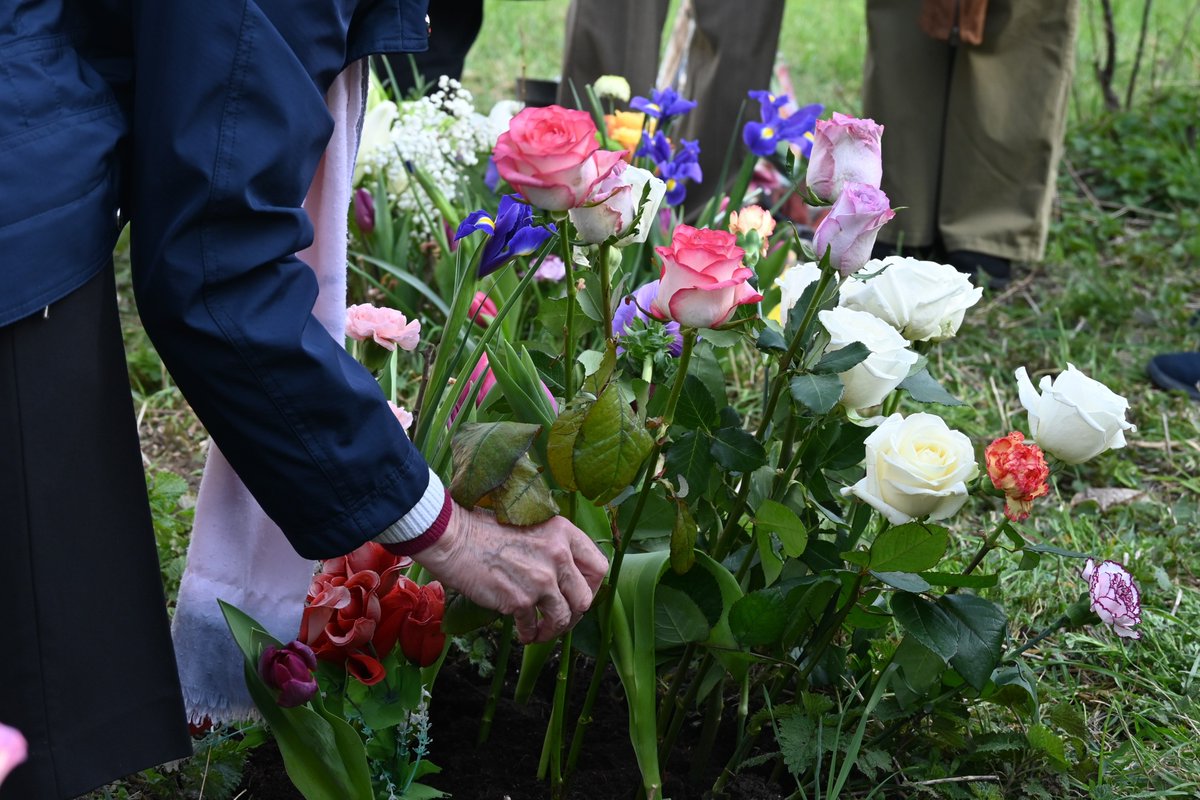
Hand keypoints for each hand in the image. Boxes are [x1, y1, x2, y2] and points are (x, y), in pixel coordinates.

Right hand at [414, 502, 608, 643]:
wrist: (454, 537)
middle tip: (561, 618)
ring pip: (563, 618)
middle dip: (574, 614)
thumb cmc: (485, 529)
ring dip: (553, 630)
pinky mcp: (519, 600)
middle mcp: (558, 555)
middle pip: (585, 598)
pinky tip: (522, 633)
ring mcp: (541, 579)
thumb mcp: (531, 526)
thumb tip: (566, 575)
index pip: (599, 566)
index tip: (579, 593)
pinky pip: (533, 626)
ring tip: (541, 631)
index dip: (592, 585)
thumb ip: (554, 546)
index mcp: (564, 533)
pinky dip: (529, 634)